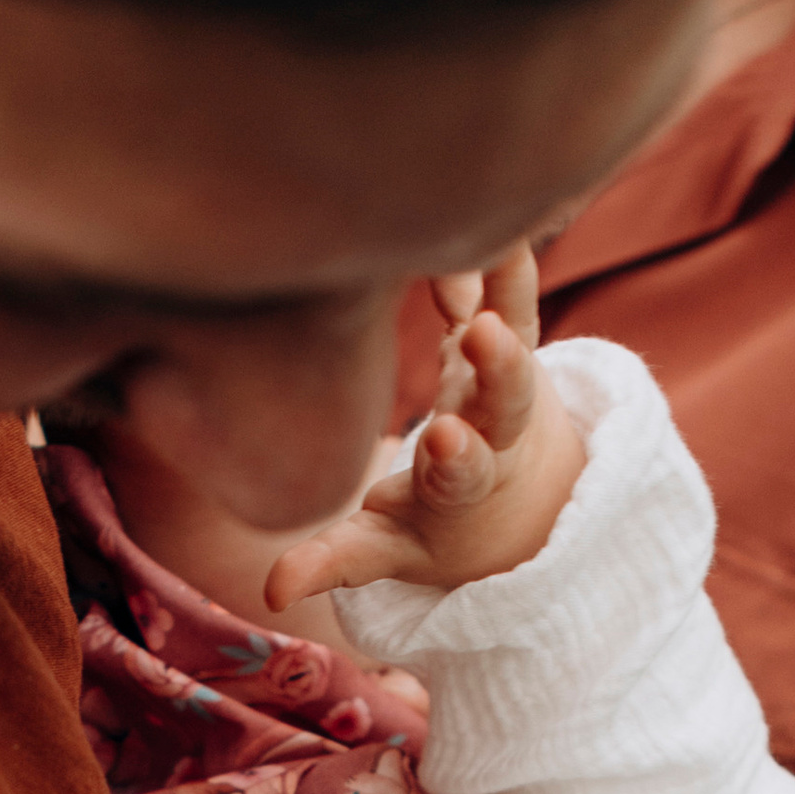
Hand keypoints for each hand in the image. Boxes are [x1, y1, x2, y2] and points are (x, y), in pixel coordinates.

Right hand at [264, 250, 586, 614]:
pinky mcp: (509, 334)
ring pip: (518, 331)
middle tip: (489, 335)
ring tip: (493, 238)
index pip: (463, 475)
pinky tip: (496, 203)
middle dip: (501, 369)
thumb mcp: (388, 550)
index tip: (443, 439)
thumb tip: (276, 590)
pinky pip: (512, 286)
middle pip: (508, 400)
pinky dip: (503, 248)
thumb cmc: (434, 525)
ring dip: (504, 288)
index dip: (456, 458)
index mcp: (463, 488)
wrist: (518, 497)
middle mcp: (496, 428)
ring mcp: (505, 375)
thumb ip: (336, 563)